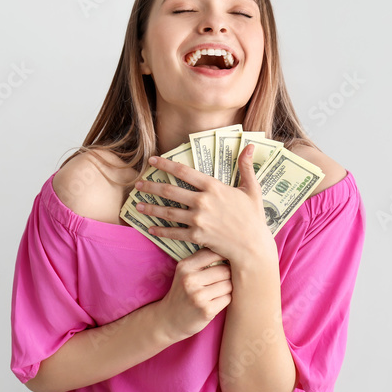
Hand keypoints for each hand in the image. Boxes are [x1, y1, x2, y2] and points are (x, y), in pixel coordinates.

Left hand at [134, 144, 273, 265]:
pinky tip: (150, 228)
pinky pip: (174, 233)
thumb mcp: (252, 189)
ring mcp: (198, 220)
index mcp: (214, 187)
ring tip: (138, 205)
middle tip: (138, 184)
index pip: (184, 171)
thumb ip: (246, 167)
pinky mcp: (196, 236)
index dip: (166, 165)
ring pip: (168, 212)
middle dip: (151, 186)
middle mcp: (203, 202)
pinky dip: (161, 231)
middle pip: (170, 191)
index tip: (152, 161)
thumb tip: (250, 145)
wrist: (253, 246)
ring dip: (151, 208)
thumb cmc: (253, 217)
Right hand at [155, 248, 231, 340]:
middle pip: (225, 270)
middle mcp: (190, 280)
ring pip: (229, 285)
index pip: (213, 253)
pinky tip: (214, 302)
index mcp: (185, 266)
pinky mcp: (206, 310)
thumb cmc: (183, 292)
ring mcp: (198, 296)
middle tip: (220, 282)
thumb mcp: (185, 273)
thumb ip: (203, 260)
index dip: (224, 256)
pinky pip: (228, 298)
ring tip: (216, 293)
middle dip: (227, 275)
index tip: (226, 261)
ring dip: (227, 289)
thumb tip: (232, 250)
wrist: (169, 320)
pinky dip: (225, 300)